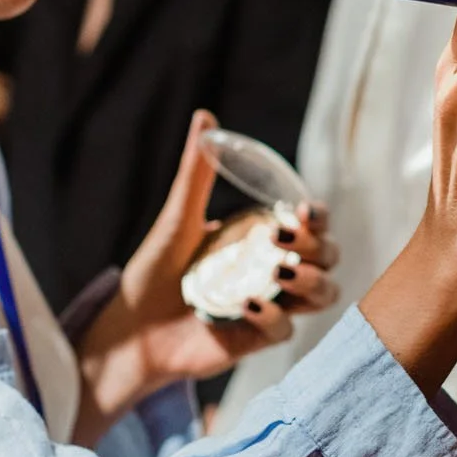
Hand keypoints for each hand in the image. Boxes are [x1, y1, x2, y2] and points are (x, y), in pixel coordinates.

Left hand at [70, 110, 339, 446]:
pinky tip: (246, 304)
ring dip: (312, 282)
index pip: (311, 223)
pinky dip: (273, 316)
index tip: (305, 210)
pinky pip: (285, 330)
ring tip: (281, 274)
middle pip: (327, 256)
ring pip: (323, 294)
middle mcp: (275, 269)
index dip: (319, 217)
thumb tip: (204, 117)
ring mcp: (271, 304)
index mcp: (264, 237)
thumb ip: (196, 174)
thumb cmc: (154, 271)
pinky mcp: (257, 338)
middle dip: (318, 246)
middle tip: (280, 239)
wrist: (129, 330)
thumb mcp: (177, 220)